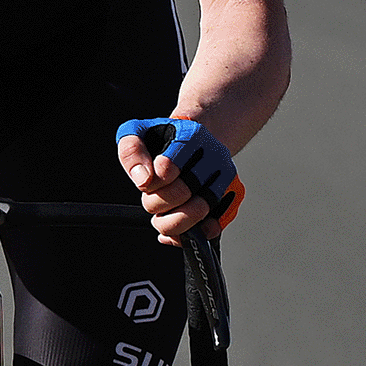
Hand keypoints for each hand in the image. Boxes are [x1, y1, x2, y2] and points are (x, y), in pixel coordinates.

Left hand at [116, 115, 239, 244]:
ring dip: (173, 222)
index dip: (150, 184)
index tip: (147, 183)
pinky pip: (215, 225)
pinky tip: (182, 229)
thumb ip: (132, 152)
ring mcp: (226, 176)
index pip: (166, 169)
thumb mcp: (138, 133)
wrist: (193, 141)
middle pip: (181, 194)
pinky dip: (194, 232)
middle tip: (152, 200)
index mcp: (191, 135)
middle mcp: (214, 154)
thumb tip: (144, 180)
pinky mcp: (234, 195)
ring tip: (163, 217)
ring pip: (199, 212)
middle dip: (156, 204)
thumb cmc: (163, 140)